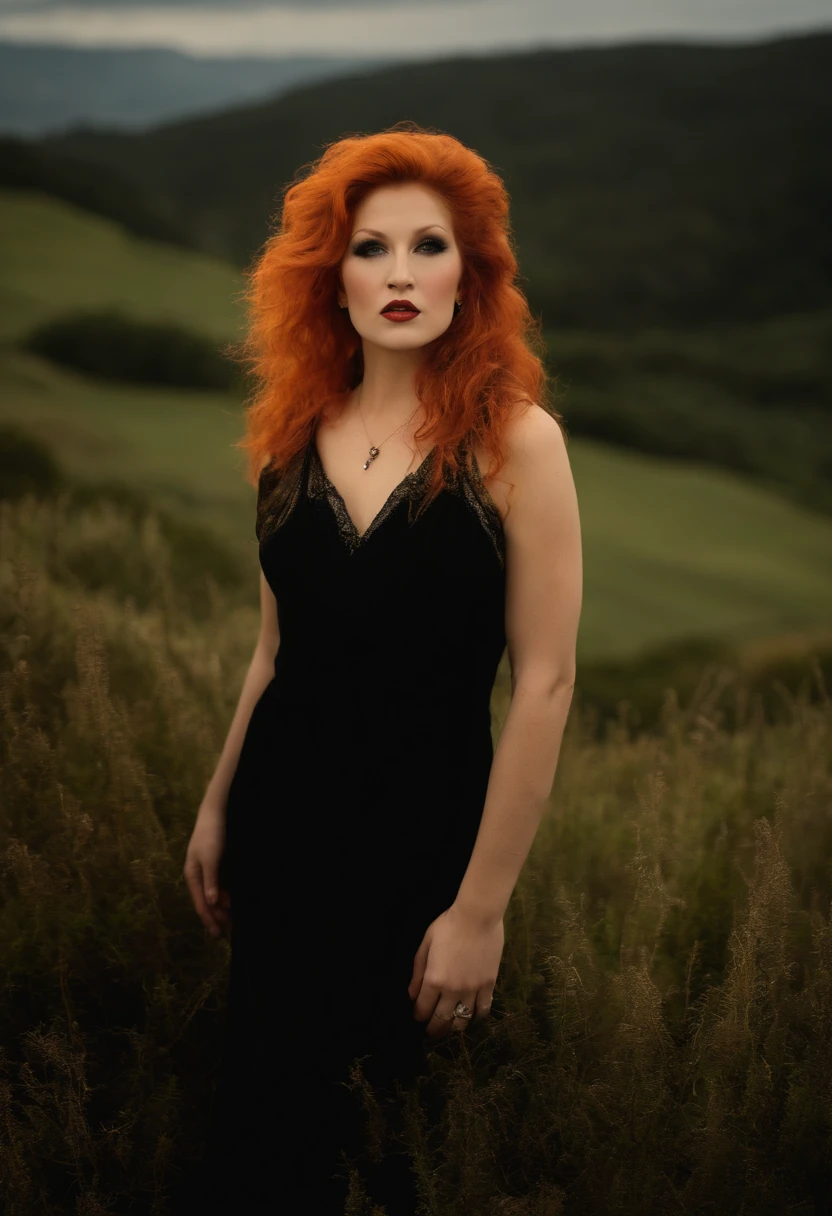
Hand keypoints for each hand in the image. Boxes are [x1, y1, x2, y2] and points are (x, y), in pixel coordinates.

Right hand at [183, 805, 230, 940]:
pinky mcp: (215, 866)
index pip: (200, 903)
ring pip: (213, 896)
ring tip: (231, 923)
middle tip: (226, 934)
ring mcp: (206, 871)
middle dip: (215, 918)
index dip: (209, 919)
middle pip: (206, 902)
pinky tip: (231, 904)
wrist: (215, 814)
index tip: (217, 934)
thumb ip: (211, 881)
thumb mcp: (210, 859)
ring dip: (221, 909)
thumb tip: (210, 903)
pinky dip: (225, 897)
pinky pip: (219, 887)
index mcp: (192, 876)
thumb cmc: (211, 836)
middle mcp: (197, 876)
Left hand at [408, 903, 503, 1039]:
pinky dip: (476, 1017)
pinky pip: (483, 1010)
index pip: (422, 1009)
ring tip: (451, 1028)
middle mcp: (452, 990)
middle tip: (432, 1031)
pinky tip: (472, 1016)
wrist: (478, 916)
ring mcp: (472, 989)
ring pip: (462, 1021)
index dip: (418, 1016)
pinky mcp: (489, 985)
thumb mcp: (426, 944)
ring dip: (454, 1028)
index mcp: (434, 980)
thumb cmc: (448, 926)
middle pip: (441, 1022)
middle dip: (434, 1030)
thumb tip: (412, 995)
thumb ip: (418, 972)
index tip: (418, 1017)